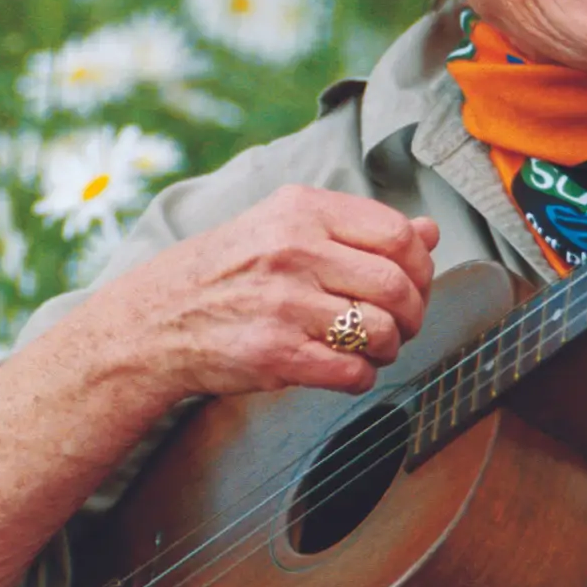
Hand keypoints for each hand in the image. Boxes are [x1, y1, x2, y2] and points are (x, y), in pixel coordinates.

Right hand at [107, 185, 437, 400]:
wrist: (156, 320)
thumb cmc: (229, 271)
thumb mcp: (285, 227)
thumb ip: (358, 228)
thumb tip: (429, 231)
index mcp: (302, 210)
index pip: (397, 234)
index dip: (420, 266)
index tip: (413, 283)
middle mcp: (294, 250)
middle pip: (397, 286)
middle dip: (413, 313)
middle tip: (400, 325)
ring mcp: (283, 303)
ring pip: (381, 331)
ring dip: (388, 348)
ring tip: (370, 347)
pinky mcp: (274, 353)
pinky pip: (352, 372)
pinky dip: (362, 376)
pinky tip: (346, 368)